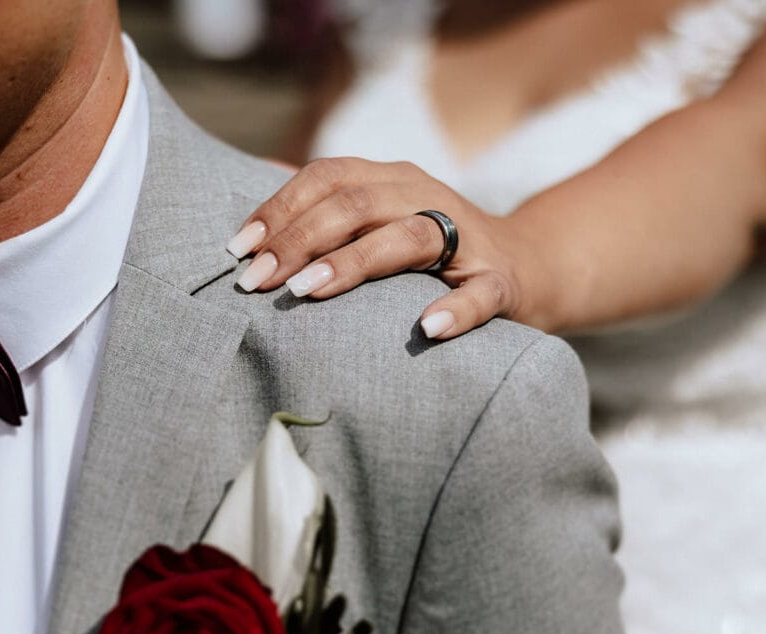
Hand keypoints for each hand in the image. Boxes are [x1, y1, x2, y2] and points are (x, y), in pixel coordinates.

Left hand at [227, 157, 531, 338]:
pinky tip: (427, 328)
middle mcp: (424, 196)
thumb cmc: (432, 250)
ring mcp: (464, 237)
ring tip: (306, 291)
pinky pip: (480, 293)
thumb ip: (327, 202)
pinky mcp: (500, 281)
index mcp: (390, 179)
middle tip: (256, 280)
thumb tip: (257, 174)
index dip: (280, 208)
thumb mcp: (380, 217)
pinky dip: (455, 309)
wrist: (528, 267)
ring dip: (353, 263)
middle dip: (298, 240)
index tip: (238, 248)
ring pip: (407, 237)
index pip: (327, 178)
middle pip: (356, 205)